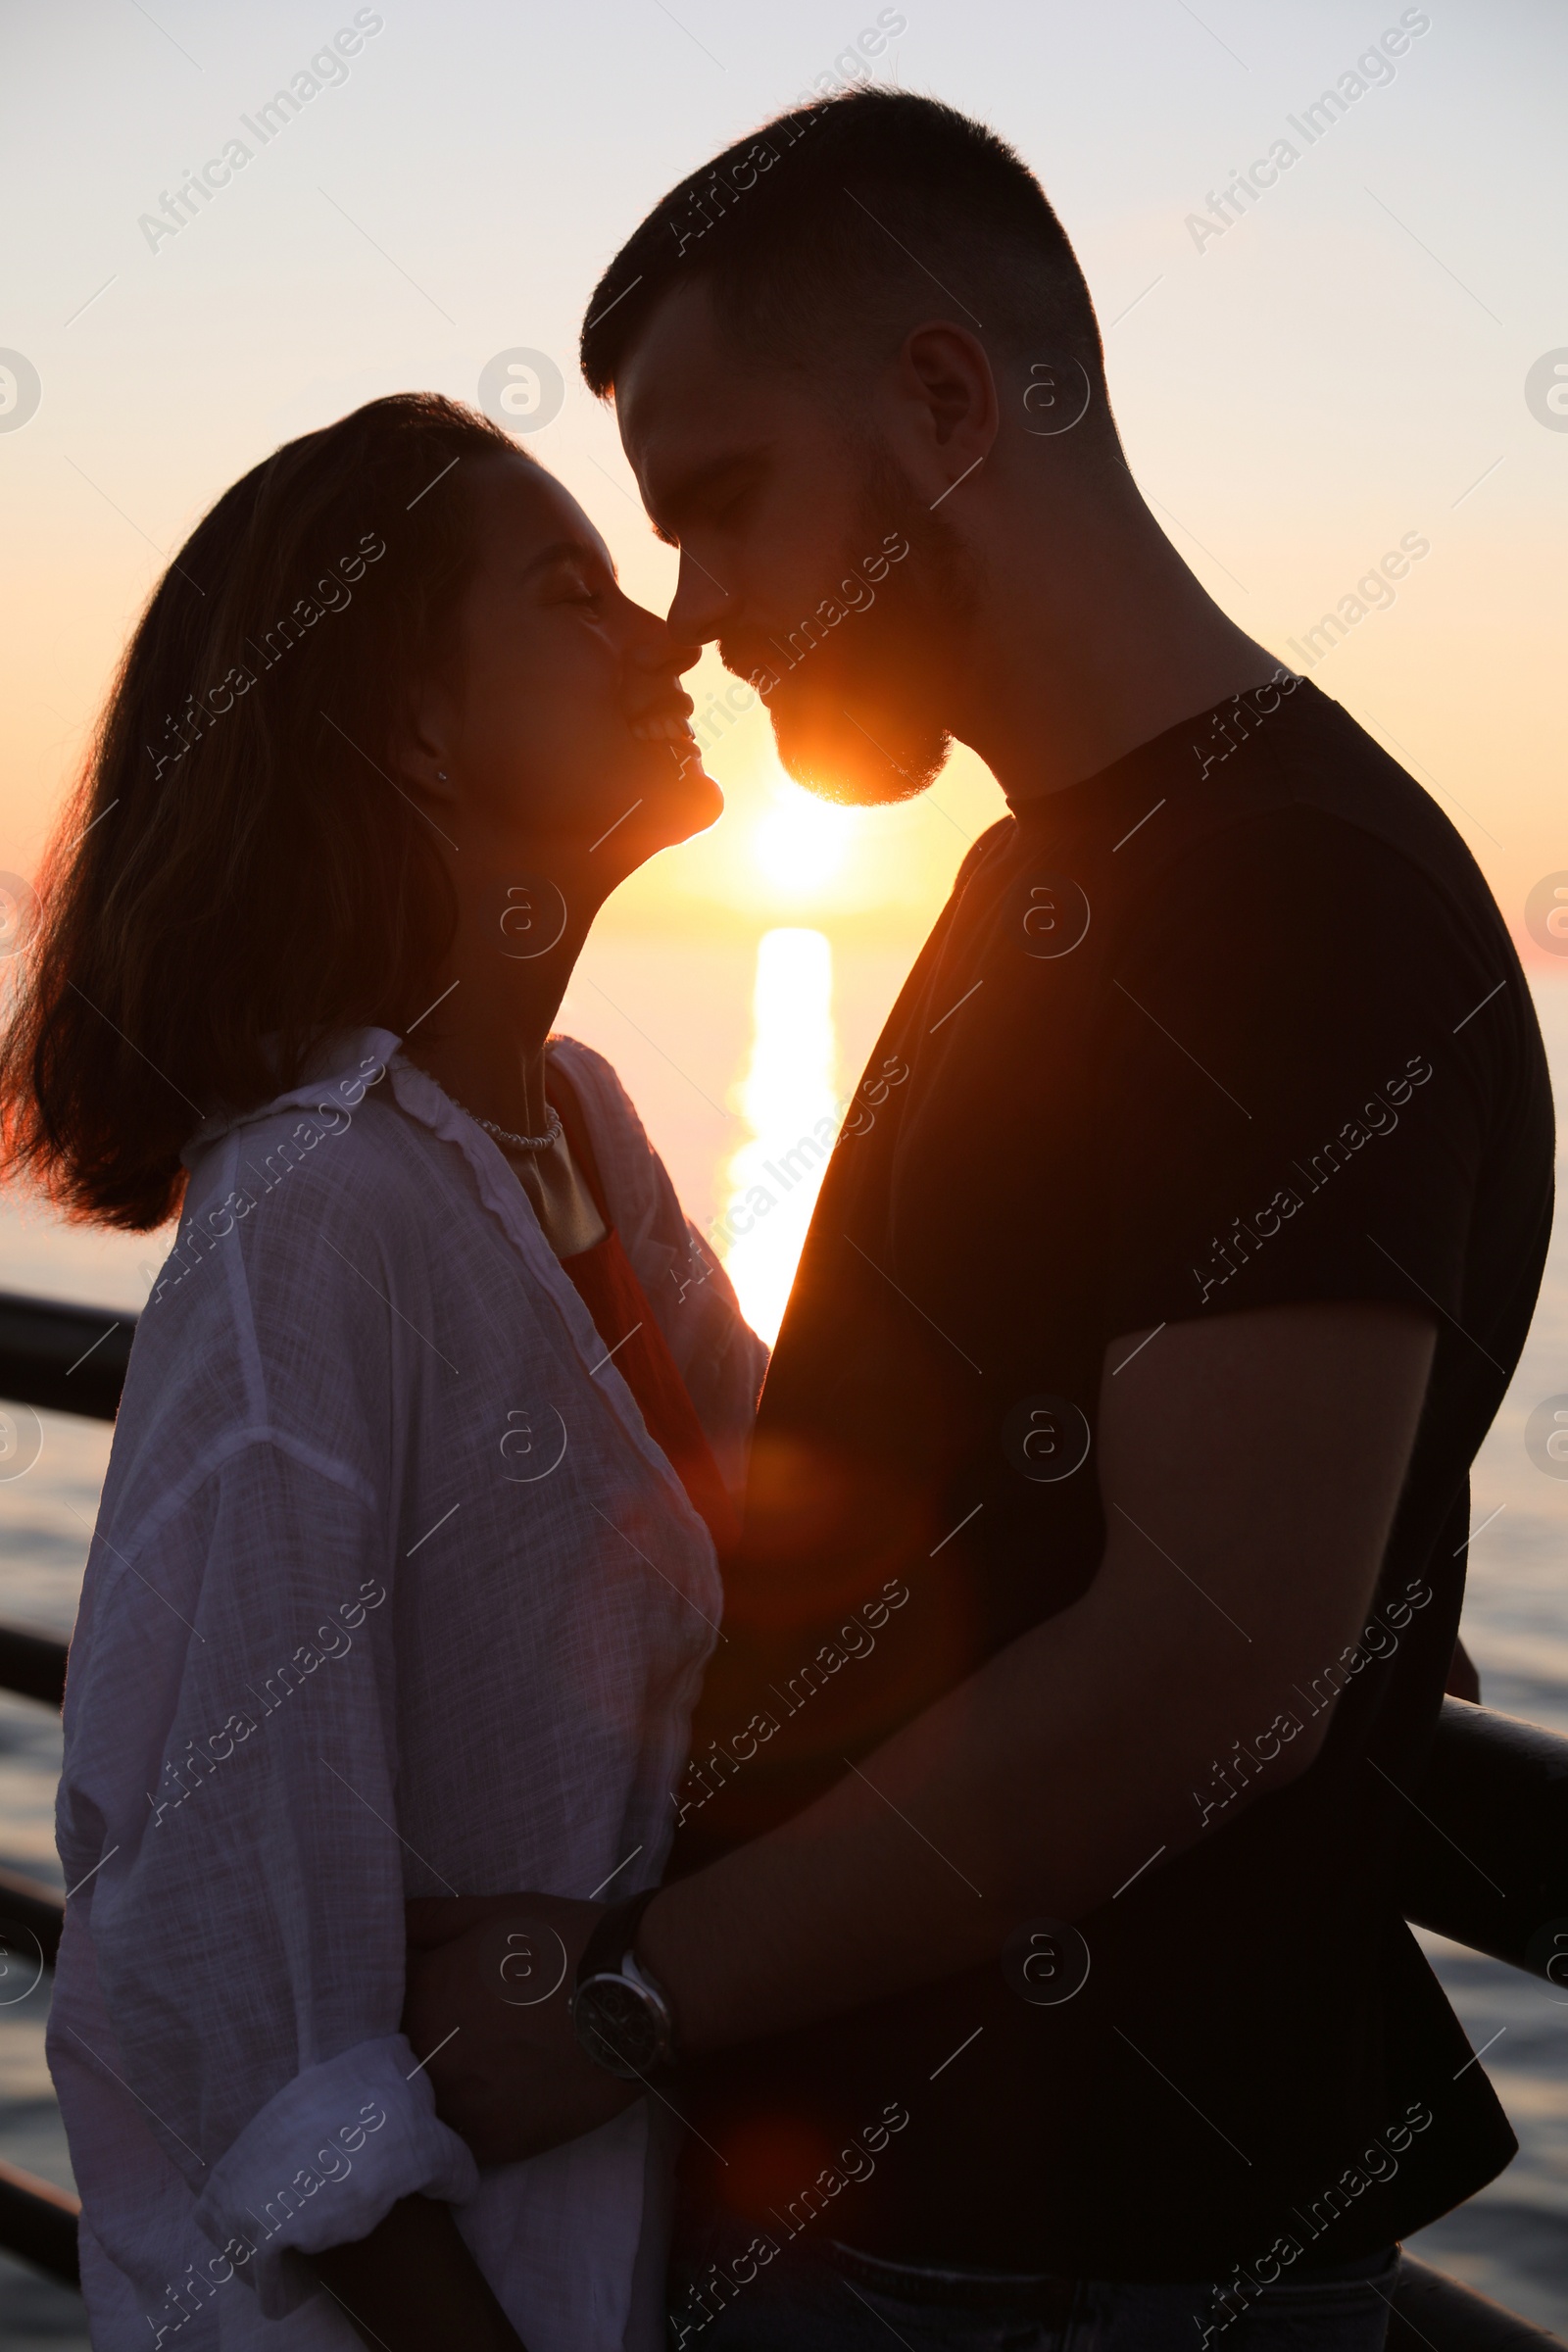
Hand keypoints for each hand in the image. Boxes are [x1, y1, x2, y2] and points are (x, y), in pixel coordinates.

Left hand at [403, 1892, 639, 2164]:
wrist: (629, 1999)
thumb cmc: (561, 1943)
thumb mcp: (491, 1910)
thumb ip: (427, 1919)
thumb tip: (386, 1923)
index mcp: (417, 1994)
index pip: (372, 1997)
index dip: (388, 1994)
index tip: (404, 1993)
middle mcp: (421, 2054)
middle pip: (389, 2053)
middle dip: (403, 2041)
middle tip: (436, 2033)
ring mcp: (452, 2105)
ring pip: (414, 2103)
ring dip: (423, 2088)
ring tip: (457, 2072)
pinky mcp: (485, 2144)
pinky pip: (449, 2143)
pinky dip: (455, 2126)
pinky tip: (474, 2106)